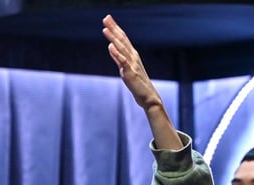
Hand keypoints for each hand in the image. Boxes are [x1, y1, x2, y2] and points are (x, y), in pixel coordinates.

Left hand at [102, 14, 178, 150]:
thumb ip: (119, 59)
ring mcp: (132, 64)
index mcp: (132, 56)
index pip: (123, 39)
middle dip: (113, 28)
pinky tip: (110, 46)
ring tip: (105, 28)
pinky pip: (122, 62)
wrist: (149, 98)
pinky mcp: (130, 73)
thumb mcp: (126, 69)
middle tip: (106, 17)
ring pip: (121, 48)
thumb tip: (111, 48)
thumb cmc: (139, 86)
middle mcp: (133, 57)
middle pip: (122, 39)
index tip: (108, 20)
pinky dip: (116, 53)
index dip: (115, 28)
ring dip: (113, 37)